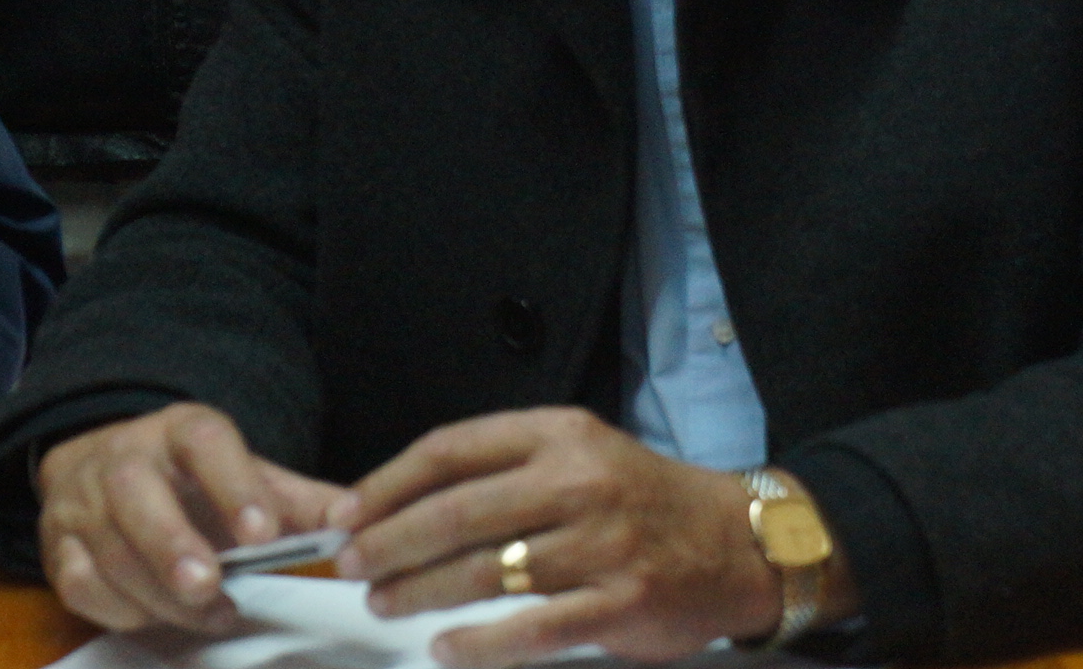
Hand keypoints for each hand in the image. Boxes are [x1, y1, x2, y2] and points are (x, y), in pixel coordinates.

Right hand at [37, 403, 349, 632]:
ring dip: (159, 592)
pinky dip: (117, 607)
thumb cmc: (190, 479)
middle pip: (137, 494)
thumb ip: (298, 500)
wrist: (104, 464)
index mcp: (180, 430)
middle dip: (173, 545)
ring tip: (211, 611)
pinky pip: (78, 583)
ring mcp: (84, 501)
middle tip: (211, 585)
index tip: (265, 533)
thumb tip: (352, 522)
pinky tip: (155, 614)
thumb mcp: (247, 474)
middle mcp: (125, 458)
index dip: (235, 485)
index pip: (206, 442)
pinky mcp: (57, 545)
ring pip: (110, 550)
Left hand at [333, 407, 838, 668]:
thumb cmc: (641, 500)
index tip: (344, 515)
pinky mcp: (620, 602)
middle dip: (390, 543)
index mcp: (559, 434)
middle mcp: (578, 480)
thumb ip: (505, 472)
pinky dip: (481, 642)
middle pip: (458, 511)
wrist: (737, 541)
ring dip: (422, 591)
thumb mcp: (579, 456)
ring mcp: (601, 543)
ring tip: (384, 604)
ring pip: (487, 569)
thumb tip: (403, 507)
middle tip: (349, 567)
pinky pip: (533, 627)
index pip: (452, 449)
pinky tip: (446, 647)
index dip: (388, 484)